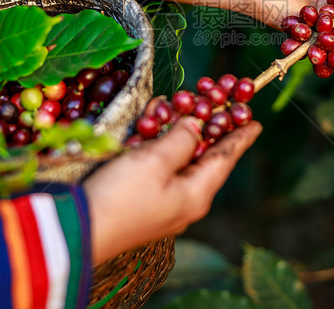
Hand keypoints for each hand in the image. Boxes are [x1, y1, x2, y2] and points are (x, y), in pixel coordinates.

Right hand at [83, 118, 261, 263]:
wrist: (77, 230)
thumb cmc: (122, 196)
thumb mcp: (155, 161)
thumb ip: (181, 139)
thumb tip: (196, 126)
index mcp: (197, 194)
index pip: (226, 158)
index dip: (240, 137)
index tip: (255, 122)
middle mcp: (185, 200)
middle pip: (204, 157)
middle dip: (208, 128)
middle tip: (218, 104)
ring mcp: (163, 202)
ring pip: (179, 160)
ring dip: (177, 133)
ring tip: (180, 107)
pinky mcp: (142, 201)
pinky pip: (158, 167)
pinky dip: (156, 145)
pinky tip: (149, 125)